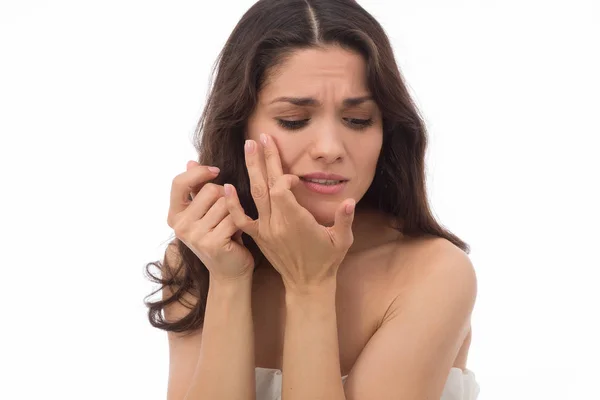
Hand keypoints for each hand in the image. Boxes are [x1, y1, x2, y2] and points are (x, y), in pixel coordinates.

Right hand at [167, 161, 253, 281]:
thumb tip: (191, 162)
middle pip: (210, 189)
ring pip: (225, 202)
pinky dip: (241, 223)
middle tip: (226, 215)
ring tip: (231, 226)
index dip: (198, 173)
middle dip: (226, 197)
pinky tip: (239, 234)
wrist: (230, 271)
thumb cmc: (220, 236)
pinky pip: (235, 217)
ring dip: (235, 212)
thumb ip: (197, 189)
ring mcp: (194, 235)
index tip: (216, 171)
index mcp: (175, 215)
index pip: (178, 182)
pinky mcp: (212, 242)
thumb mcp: (206, 212)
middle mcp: (180, 226)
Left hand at [223, 134, 355, 291]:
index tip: (293, 176)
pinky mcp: (258, 236)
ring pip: (254, 195)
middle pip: (266, 185)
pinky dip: (232, 203)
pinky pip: (241, 218)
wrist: (307, 284)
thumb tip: (351, 201)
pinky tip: (227, 186)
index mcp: (296, 222)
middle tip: (260, 137)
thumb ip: (345, 219)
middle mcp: (277, 223)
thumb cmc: (327, 260)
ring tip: (248, 147)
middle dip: (264, 159)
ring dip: (251, 170)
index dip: (285, 177)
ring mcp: (265, 230)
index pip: (282, 189)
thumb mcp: (342, 240)